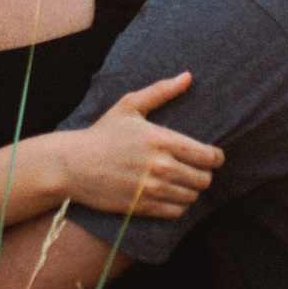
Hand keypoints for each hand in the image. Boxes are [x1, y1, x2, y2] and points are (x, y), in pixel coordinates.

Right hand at [53, 72, 220, 216]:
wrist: (72, 165)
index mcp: (162, 140)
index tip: (211, 156)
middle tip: (194, 169)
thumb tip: (188, 76)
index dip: (215, 157)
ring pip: (192, 197)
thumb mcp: (129, 106)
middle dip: (203, 174)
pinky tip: (170, 195)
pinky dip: (179, 205)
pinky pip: (177, 212)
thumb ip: (161, 91)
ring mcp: (152, 189)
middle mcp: (161, 166)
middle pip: (204, 179)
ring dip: (191, 190)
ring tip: (181, 182)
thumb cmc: (102, 134)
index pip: (209, 156)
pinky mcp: (142, 207)